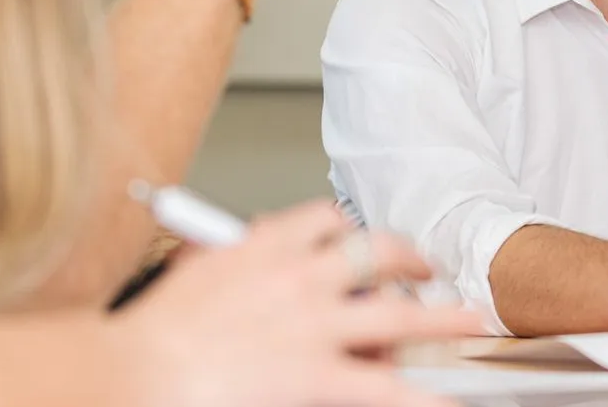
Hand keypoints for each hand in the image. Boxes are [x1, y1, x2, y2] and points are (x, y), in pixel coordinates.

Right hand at [116, 201, 481, 406]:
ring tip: (473, 320)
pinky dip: (421, 395)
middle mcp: (298, 276)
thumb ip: (217, 257)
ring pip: (397, 315)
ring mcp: (314, 326)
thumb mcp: (188, 274)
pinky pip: (383, 387)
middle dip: (411, 259)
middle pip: (375, 254)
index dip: (351, 229)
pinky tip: (445, 399)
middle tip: (430, 267)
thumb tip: (223, 249)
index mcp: (263, 244)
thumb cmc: (151, 335)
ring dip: (442, 317)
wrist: (134, 373)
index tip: (359, 240)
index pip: (324, 219)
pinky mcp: (315, 375)